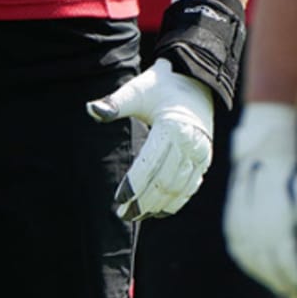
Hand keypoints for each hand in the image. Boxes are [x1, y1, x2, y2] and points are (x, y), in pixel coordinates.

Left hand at [86, 58, 213, 219]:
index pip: (151, 165)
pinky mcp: (205, 160)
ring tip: (135, 214)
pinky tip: (158, 211)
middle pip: (164, 182)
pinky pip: (190, 187)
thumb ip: (115, 103)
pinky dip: (175, 202)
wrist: (195, 82)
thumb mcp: (137, 90)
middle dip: (143, 200)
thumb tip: (92, 109)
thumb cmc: (160, 86)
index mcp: (173, 128)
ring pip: (178, 189)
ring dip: (157, 205)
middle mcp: (190, 144)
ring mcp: (201, 154)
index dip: (135, 184)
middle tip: (122, 214)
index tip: (118, 199)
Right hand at [223, 102, 296, 297]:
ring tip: (280, 286)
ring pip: (249, 257)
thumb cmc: (290, 176)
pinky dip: (249, 265)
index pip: (284, 254)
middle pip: (266, 260)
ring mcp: (238, 216)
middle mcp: (254, 214)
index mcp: (275, 209)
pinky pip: (237, 249)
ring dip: (265, 277)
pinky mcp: (229, 217)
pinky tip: (260, 272)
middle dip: (282, 281)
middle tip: (296, 293)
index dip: (294, 276)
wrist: (261, 148)